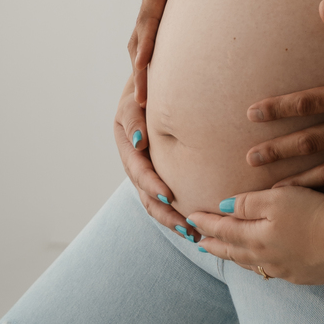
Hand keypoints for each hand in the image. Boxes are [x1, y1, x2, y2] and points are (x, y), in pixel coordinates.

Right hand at [113, 74, 198, 239]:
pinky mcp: (159, 175)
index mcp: (128, 148)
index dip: (151, 185)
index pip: (139, 172)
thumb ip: (133, 118)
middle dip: (166, 214)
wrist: (148, 89)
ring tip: (194, 234)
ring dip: (173, 220)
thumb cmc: (142, 93)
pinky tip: (196, 224)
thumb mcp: (132, 102)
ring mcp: (147, 173)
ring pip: (156, 203)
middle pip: (147, 197)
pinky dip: (178, 212)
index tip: (167, 195)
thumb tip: (139, 142)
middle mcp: (136, 165)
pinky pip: (165, 198)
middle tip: (187, 227)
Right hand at [127, 0, 227, 107]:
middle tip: (141, 107)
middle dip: (140, 72)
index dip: (145, 54)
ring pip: (146, 36)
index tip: (143, 82)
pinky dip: (155, 49)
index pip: (148, 25)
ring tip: (148, 98)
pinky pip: (157, 28)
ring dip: (145, 65)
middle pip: (141, 38)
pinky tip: (167, 66)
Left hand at [187, 186, 323, 286]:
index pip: (223, 230)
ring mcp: (284, 270)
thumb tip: (223, 207)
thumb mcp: (279, 197)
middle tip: (198, 242)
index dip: (205, 223)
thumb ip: (249, 202)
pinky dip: (256, 265)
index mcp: (256, 237)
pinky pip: (270, 272)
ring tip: (223, 252)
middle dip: (214, 244)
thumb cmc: (314, 211)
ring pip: (250, 264)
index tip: (189, 218)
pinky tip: (259, 263)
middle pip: (233, 251)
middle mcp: (266, 258)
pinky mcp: (302, 275)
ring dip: (233, 256)